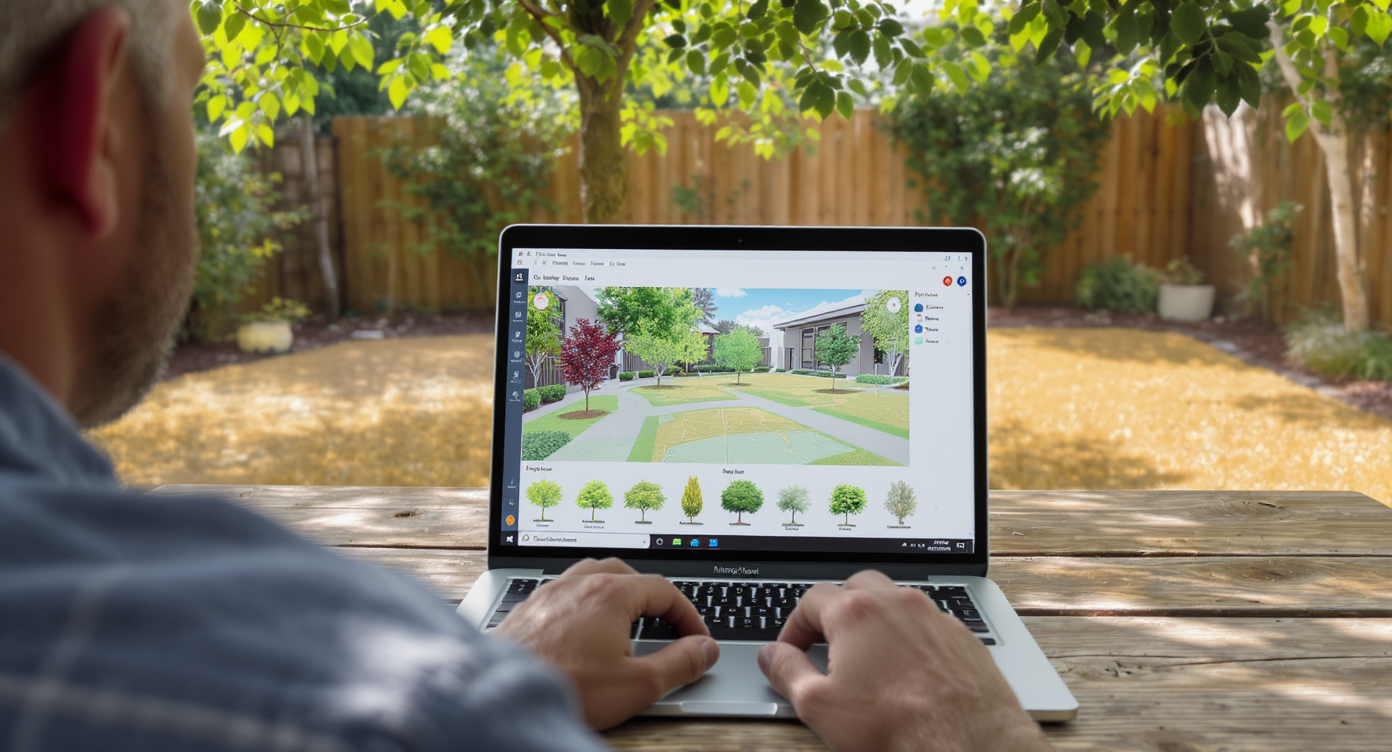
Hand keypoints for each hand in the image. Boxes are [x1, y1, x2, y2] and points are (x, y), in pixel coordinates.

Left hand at [492, 558, 719, 729]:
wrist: (502, 697)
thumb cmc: (564, 688)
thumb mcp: (637, 684)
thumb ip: (679, 664)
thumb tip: (704, 650)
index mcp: (610, 593)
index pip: (664, 590)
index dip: (688, 615)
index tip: (698, 640)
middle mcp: (578, 584)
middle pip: (628, 574)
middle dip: (653, 597)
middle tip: (667, 624)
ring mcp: (549, 594)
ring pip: (592, 577)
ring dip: (617, 593)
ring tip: (627, 620)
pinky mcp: (527, 610)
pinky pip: (565, 593)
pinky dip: (585, 603)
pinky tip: (584, 630)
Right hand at [758, 570, 1051, 751]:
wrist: (969, 742)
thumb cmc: (898, 724)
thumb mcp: (820, 706)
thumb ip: (787, 672)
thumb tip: (772, 656)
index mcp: (856, 612)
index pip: (810, 600)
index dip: (793, 626)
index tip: (791, 650)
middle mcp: (896, 603)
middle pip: (855, 587)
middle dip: (836, 610)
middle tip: (827, 643)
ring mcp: (933, 616)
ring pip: (895, 602)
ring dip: (876, 621)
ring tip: (868, 659)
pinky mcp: (961, 636)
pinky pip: (928, 624)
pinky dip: (911, 638)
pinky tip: (908, 671)